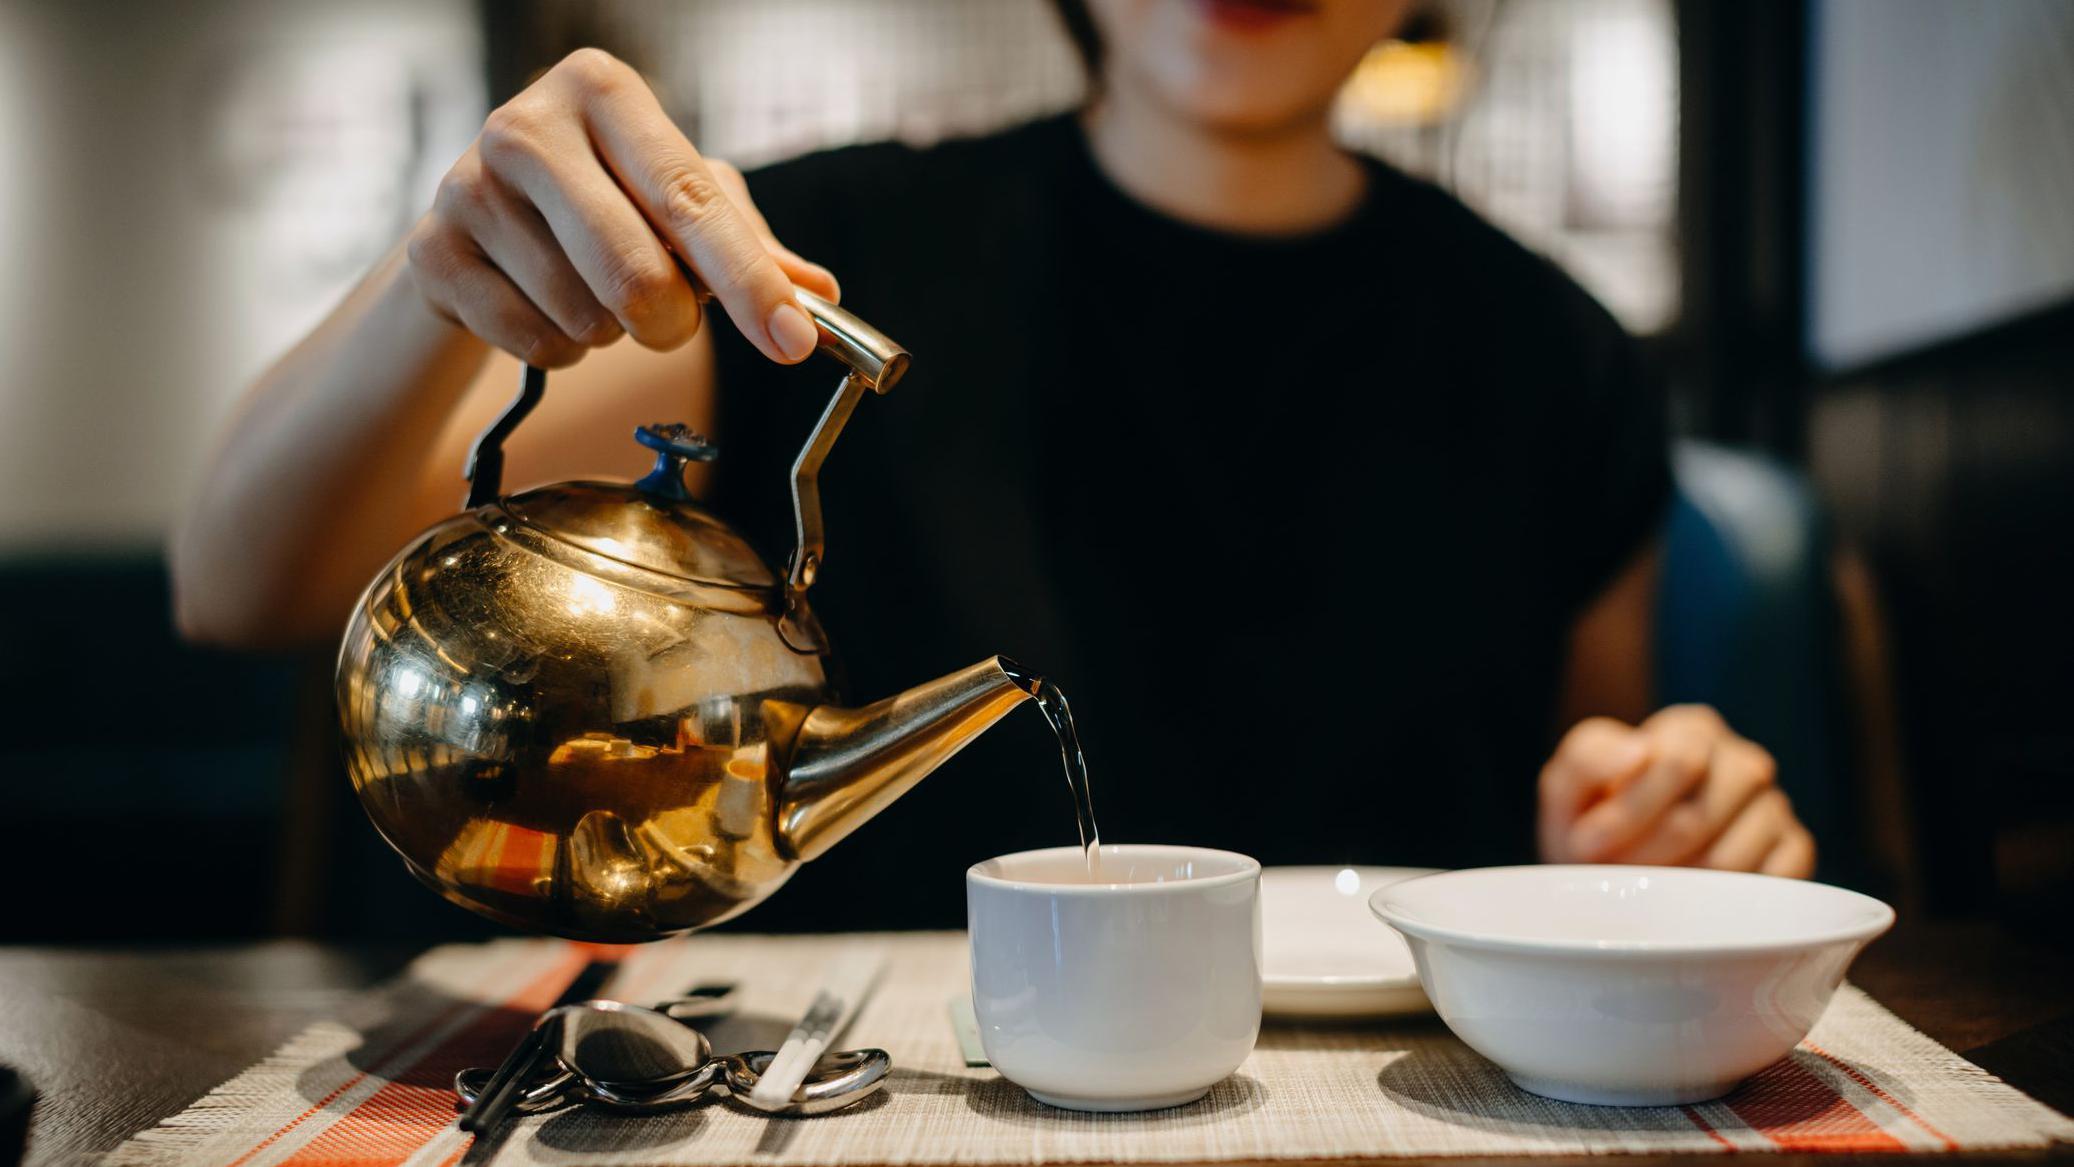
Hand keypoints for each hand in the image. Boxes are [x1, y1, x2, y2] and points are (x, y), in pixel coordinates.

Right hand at [405, 48, 838, 368]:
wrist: (478, 216)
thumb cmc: (601, 197)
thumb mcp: (678, 198)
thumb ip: (749, 243)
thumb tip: (818, 293)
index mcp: (603, 91)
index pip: (692, 200)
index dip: (750, 281)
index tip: (793, 341)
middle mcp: (527, 126)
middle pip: (637, 273)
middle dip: (674, 322)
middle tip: (672, 321)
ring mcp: (468, 187)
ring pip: (586, 318)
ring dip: (610, 332)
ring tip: (590, 290)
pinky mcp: (434, 253)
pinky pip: (537, 344)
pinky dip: (562, 351)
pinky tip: (547, 306)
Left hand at [1537, 705, 1814, 876]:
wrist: (1616, 871)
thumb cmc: (1593, 822)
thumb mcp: (1567, 788)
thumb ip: (1587, 761)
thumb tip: (1639, 753)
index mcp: (1691, 730)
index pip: (1680, 762)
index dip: (1630, 812)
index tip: (1587, 845)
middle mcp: (1742, 761)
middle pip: (1703, 814)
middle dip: (1647, 855)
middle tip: (1617, 876)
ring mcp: (1774, 806)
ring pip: (1733, 859)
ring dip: (1678, 888)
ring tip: (1649, 889)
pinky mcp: (1793, 851)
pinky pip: (1772, 883)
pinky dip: (1726, 903)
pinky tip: (1695, 902)